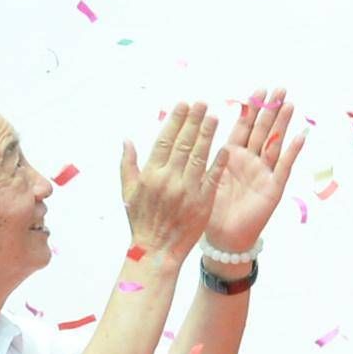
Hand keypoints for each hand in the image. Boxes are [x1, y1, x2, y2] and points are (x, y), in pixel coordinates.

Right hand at [115, 104, 219, 260]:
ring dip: (207, 135)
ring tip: (214, 117)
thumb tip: (127, 139)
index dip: (175, 121)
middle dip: (193, 121)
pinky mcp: (202, 202)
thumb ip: (128, 164)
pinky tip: (225, 147)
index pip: (165, 140)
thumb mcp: (128, 192)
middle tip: (202, 103)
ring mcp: (187, 191)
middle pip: (184, 144)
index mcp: (151, 175)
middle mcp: (169, 180)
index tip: (183, 104)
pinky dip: (218, 162)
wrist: (157, 250)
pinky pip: (213, 178)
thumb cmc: (141, 220)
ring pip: (199, 156)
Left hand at [200, 86, 300, 257]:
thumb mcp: (205, 178)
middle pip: (263, 130)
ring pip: (275, 143)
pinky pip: (284, 167)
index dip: (251, 108)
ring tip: (290, 104)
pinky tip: (300, 136)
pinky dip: (292, 152)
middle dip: (271, 109)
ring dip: (283, 124)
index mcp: (232, 156)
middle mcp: (251, 161)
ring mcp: (264, 173)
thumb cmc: (212, 210)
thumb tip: (194, 129)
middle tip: (280, 88)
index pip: (244, 126)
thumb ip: (205, 155)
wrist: (223, 238)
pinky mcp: (273, 189)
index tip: (259, 89)